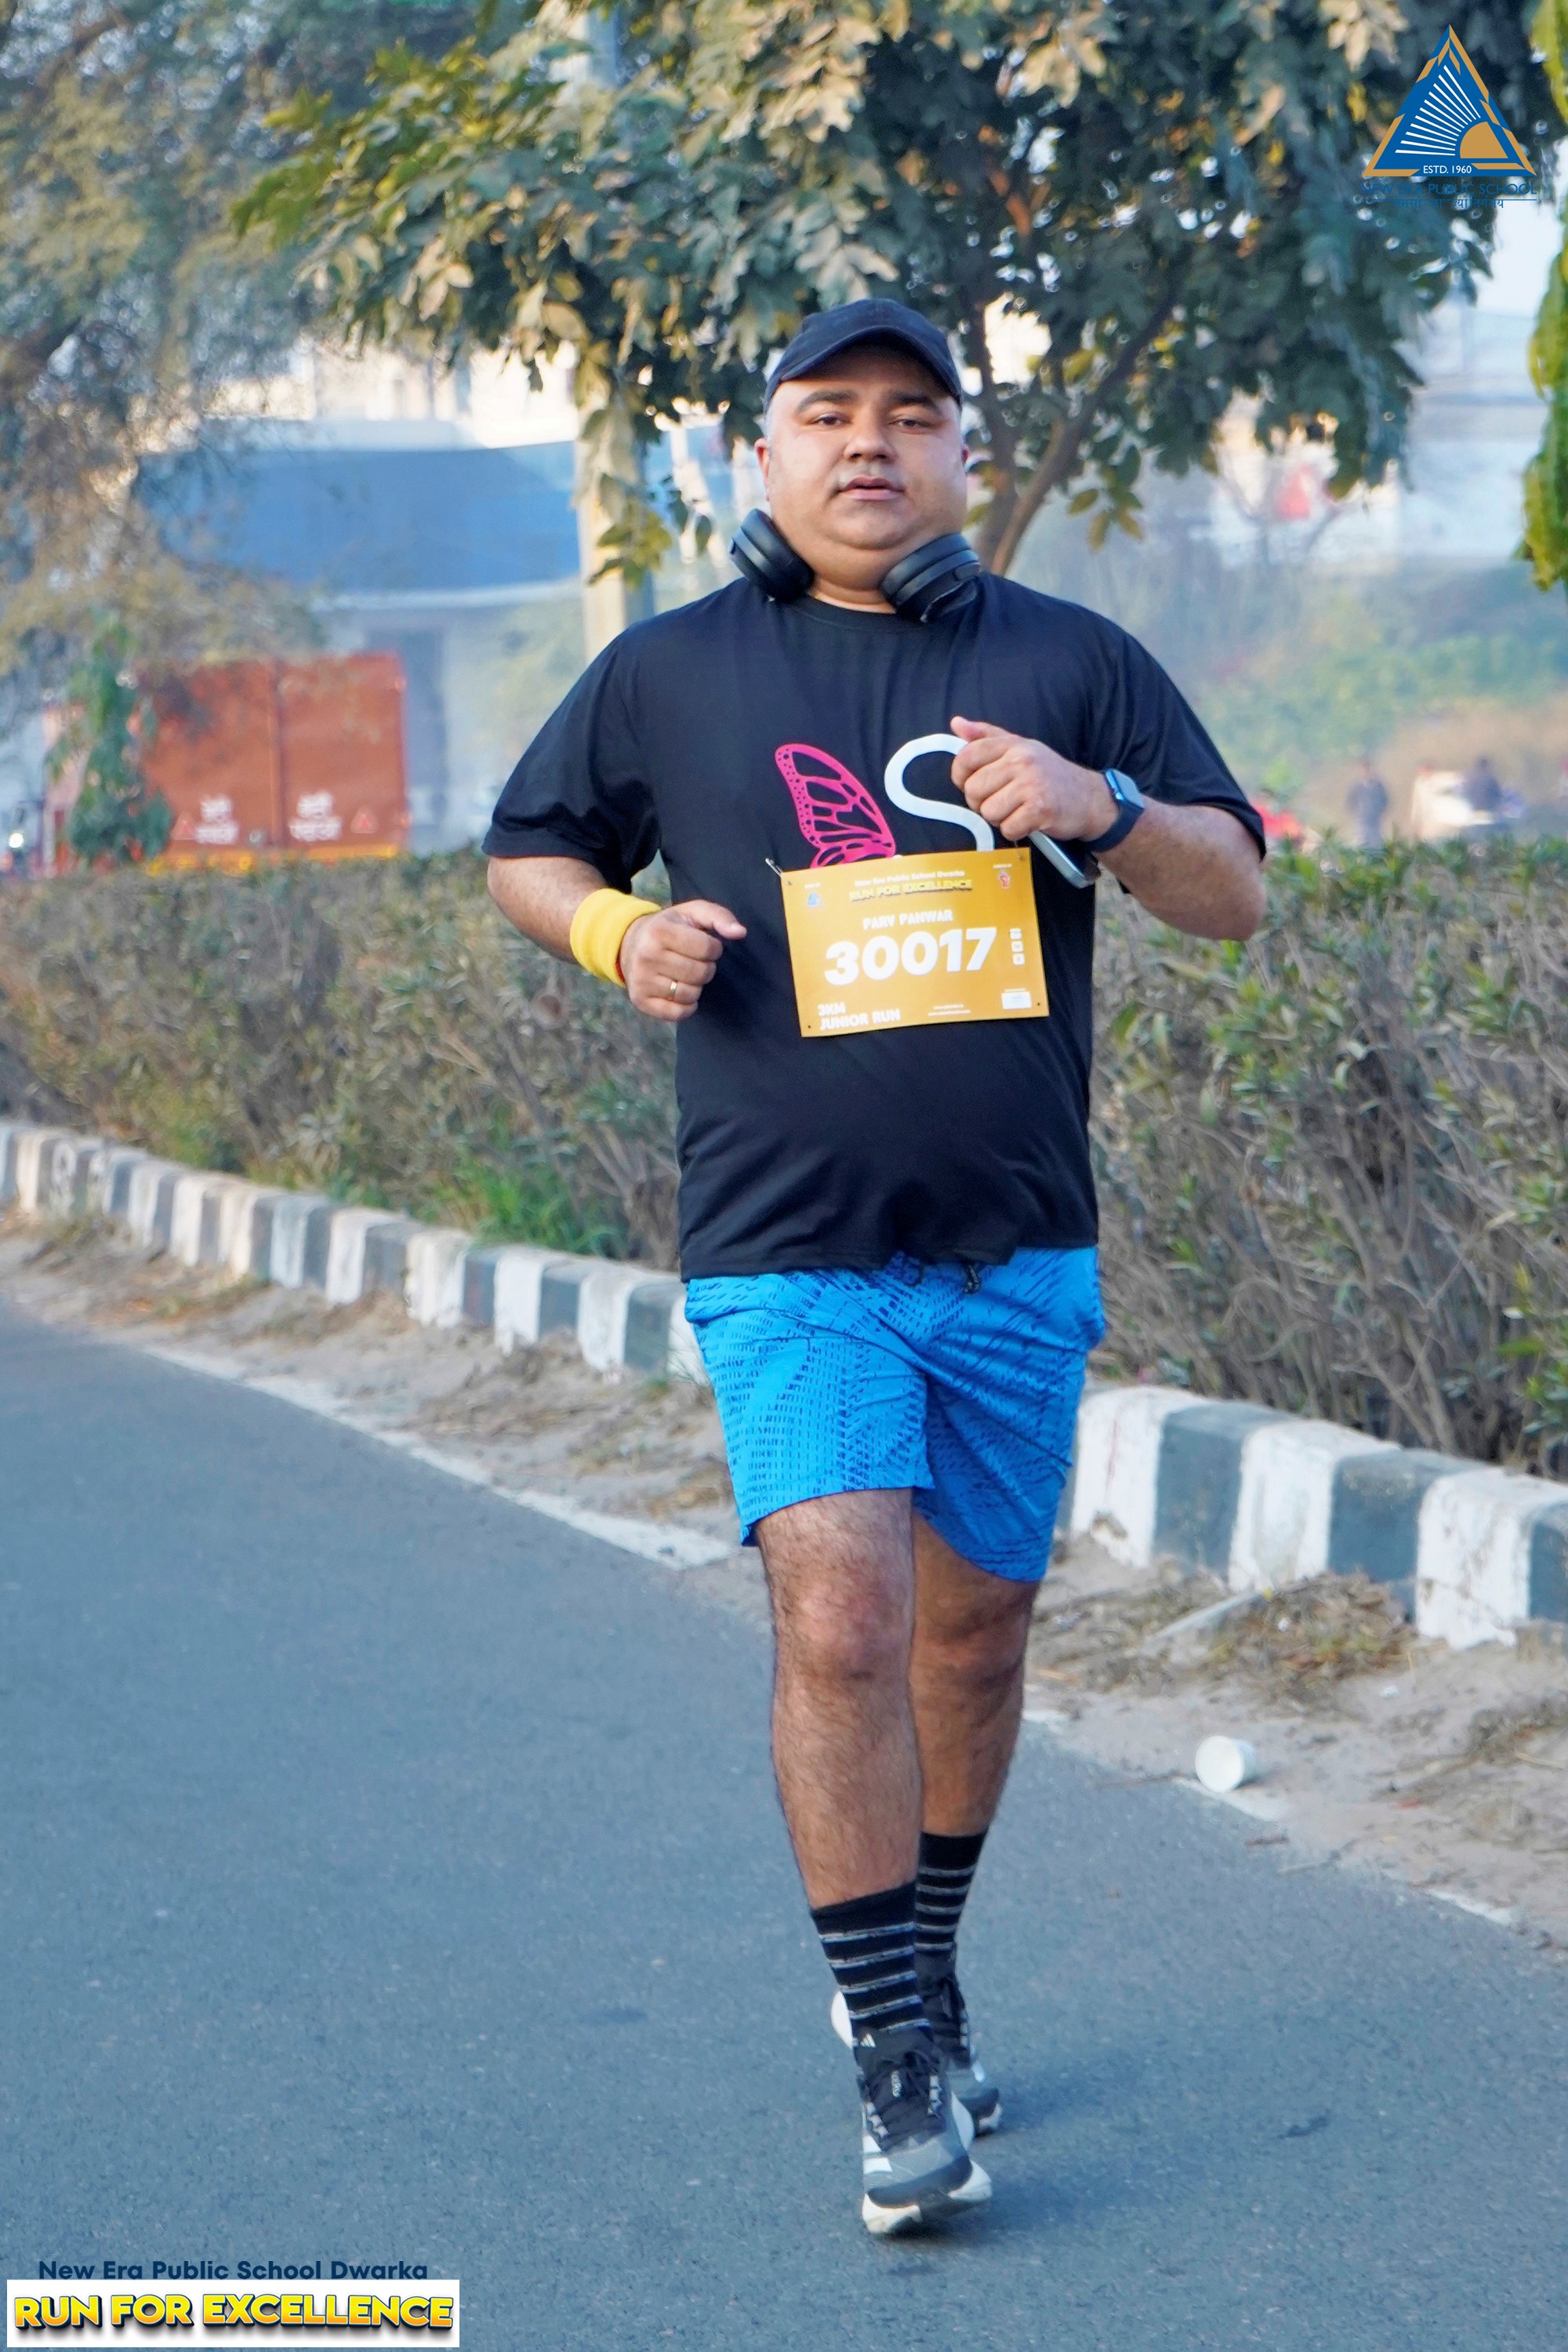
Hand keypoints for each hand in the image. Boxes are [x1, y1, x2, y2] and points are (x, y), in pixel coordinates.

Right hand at [619, 899, 746, 1021]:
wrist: (630, 943)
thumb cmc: (670, 927)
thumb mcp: (692, 913)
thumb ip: (720, 916)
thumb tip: (740, 932)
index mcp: (660, 931)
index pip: (707, 948)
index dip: (714, 948)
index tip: (704, 945)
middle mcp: (647, 956)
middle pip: (700, 973)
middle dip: (706, 968)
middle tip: (694, 960)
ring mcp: (642, 980)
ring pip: (690, 995)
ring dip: (696, 987)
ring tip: (685, 974)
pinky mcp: (641, 1001)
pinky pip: (677, 1013)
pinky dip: (687, 1006)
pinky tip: (681, 992)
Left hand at [949, 716, 1116, 844]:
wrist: (1088, 798)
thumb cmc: (1049, 775)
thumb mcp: (1021, 748)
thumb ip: (987, 736)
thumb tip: (956, 723)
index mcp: (1014, 745)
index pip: (967, 756)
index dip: (960, 775)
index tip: (972, 783)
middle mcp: (1022, 761)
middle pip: (973, 789)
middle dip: (982, 802)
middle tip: (1003, 800)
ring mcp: (1032, 785)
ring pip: (988, 811)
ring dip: (1000, 818)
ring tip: (1018, 810)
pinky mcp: (1040, 809)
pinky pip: (1007, 828)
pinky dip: (1016, 831)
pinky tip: (1028, 821)